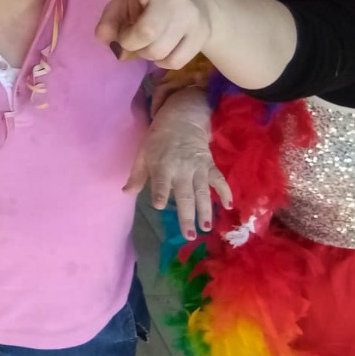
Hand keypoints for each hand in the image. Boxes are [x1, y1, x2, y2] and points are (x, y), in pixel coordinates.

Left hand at [95, 0, 213, 68]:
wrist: (201, 5)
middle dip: (129, 42)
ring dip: (144, 54)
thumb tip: (103, 38)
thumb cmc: (152, 3)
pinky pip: (173, 62)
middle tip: (129, 37)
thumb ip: (110, 19)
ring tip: (146, 43)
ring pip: (157, 51)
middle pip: (145, 32)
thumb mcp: (127, 2)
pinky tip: (163, 49)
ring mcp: (191, 17)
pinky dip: (161, 62)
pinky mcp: (202, 35)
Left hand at [124, 87, 231, 239]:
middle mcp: (181, 169)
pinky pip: (219, 180)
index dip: (160, 193)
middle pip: (184, 195)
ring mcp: (198, 168)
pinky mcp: (210, 166)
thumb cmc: (158, 140)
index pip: (161, 182)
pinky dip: (225, 191)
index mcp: (162, 166)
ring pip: (203, 192)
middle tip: (189, 235)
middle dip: (187, 215)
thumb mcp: (142, 154)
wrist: (181, 120)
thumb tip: (126, 193)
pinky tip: (228, 205)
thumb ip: (136, 175)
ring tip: (206, 228)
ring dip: (205, 210)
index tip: (160, 206)